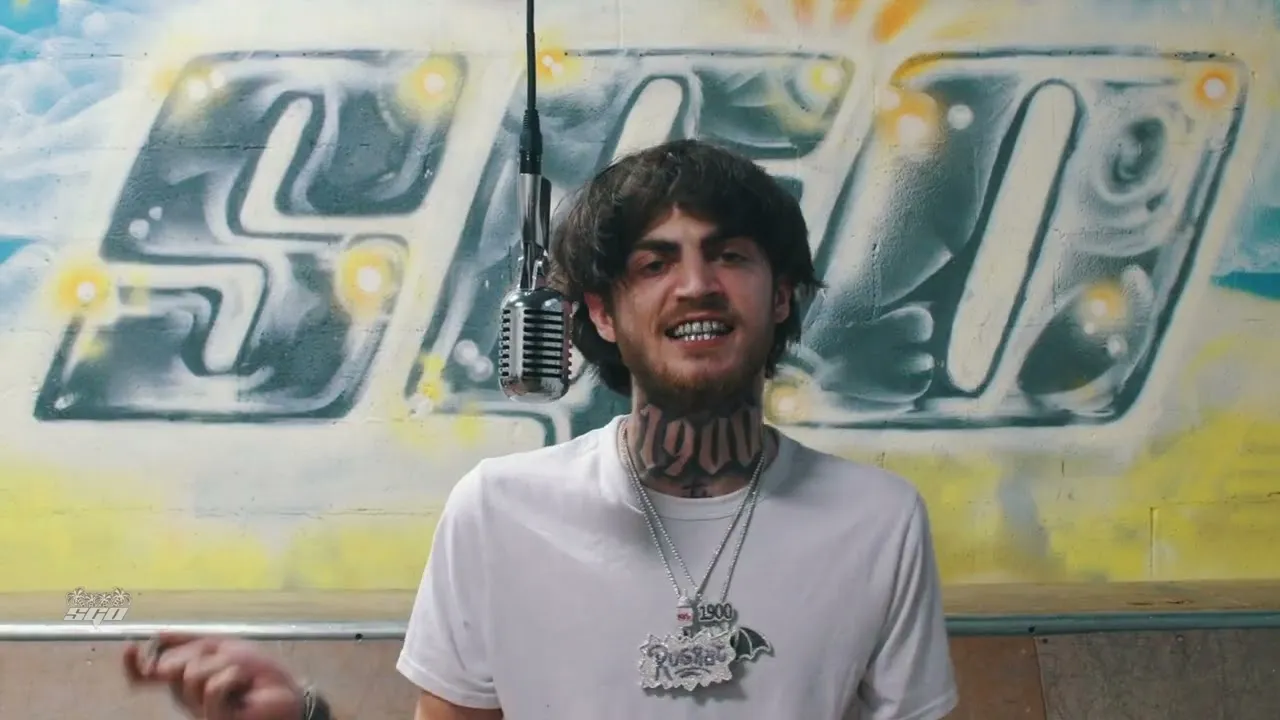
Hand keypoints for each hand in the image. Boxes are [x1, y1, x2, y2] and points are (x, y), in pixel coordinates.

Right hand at [123, 632, 305, 719]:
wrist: (287, 693)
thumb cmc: (258, 674)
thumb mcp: (224, 649)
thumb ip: (192, 643)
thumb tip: (157, 634)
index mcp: (184, 682)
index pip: (149, 677)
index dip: (135, 665)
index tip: (131, 647)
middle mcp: (186, 699)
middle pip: (172, 668)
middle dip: (201, 653)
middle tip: (227, 661)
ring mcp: (199, 711)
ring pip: (192, 674)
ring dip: (221, 665)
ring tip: (240, 676)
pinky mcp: (215, 719)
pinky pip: (212, 687)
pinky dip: (230, 677)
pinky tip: (241, 683)